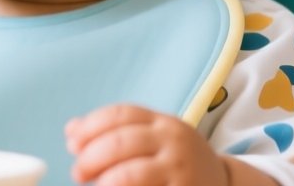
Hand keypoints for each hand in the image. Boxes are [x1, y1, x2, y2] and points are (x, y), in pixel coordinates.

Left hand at [66, 104, 232, 185]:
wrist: (222, 183)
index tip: (72, 142)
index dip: (91, 126)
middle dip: (91, 156)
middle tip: (77, 171)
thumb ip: (116, 131)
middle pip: (122, 142)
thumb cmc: (175, 160)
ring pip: (132, 174)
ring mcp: (179, 170)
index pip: (121, 114)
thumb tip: (71, 131)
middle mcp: (173, 142)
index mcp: (162, 123)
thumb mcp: (153, 137)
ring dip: (105, 180)